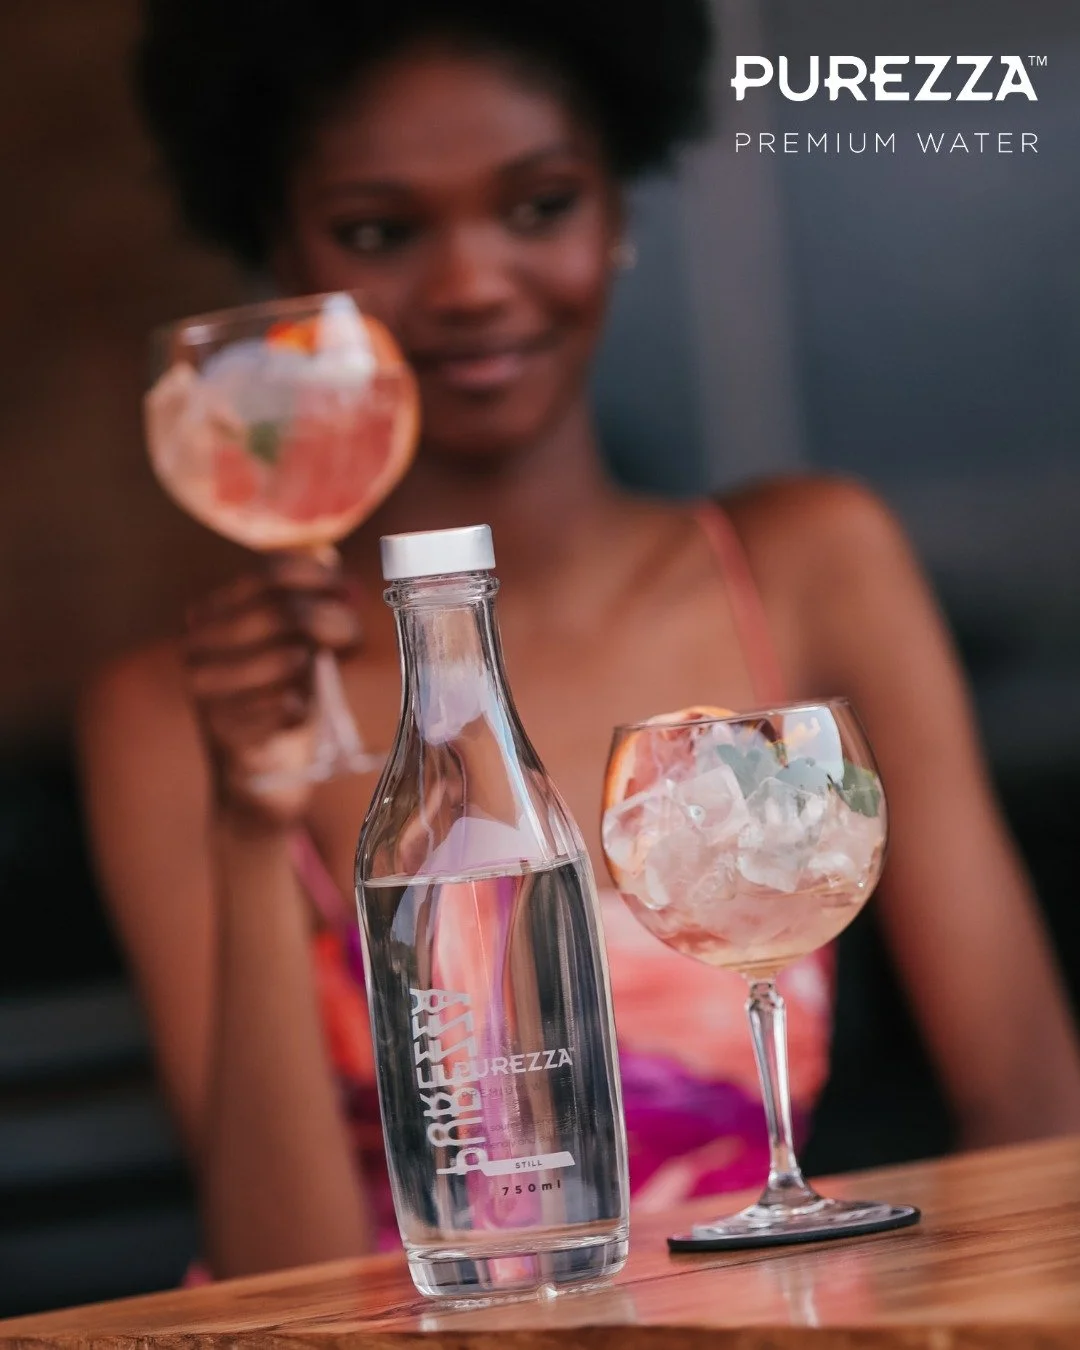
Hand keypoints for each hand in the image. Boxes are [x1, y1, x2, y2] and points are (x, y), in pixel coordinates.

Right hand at [182, 554, 362, 827]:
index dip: (317, 575)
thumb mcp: (298, 644)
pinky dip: (305, 706)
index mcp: (211, 614)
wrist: (259, 778)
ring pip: (288, 656)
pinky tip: (296, 713)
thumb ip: (319, 610)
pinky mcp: (225, 731)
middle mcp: (197, 646)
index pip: (268, 573)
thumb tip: (350, 589)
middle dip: (331, 620)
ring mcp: (206, 690)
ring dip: (317, 666)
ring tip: (316, 678)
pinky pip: (287, 704)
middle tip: (350, 637)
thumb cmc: (282, 700)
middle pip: (282, 611)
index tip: (346, 589)